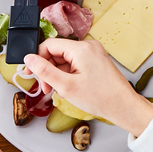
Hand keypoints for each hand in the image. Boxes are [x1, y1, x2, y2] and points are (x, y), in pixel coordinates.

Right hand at [23, 37, 152, 136]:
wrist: (123, 106)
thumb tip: (29, 58)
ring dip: (57, 74)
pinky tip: (68, 88)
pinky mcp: (96, 61)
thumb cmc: (100, 97)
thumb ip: (45, 71)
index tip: (31, 73)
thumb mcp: (66, 86)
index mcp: (81, 48)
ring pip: (65, 59)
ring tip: (59, 91)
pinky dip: (67, 75)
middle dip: (48, 70)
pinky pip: (75, 64)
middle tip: (47, 88)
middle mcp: (88, 46)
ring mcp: (93, 53)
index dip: (37, 59)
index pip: (49, 45)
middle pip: (57, 52)